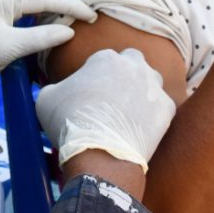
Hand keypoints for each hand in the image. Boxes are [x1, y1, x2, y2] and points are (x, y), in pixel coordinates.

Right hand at [37, 48, 175, 170]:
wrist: (101, 154)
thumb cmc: (70, 124)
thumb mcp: (46, 99)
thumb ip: (54, 87)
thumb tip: (56, 91)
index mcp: (105, 57)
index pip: (102, 59)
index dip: (95, 75)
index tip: (90, 92)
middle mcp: (133, 65)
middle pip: (132, 61)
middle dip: (125, 73)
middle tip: (113, 96)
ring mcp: (153, 86)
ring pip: (151, 81)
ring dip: (142, 91)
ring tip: (128, 112)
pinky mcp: (167, 109)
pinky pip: (162, 106)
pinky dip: (154, 114)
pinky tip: (142, 127)